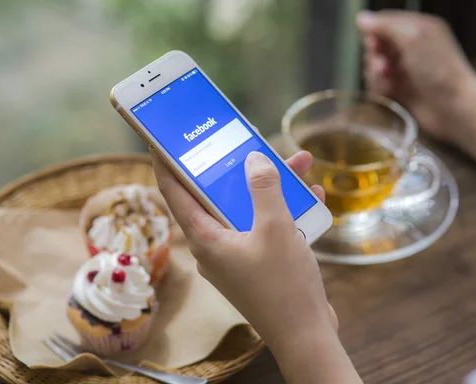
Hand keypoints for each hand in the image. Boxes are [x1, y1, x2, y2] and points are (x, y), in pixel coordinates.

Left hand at [152, 150, 359, 382]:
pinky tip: (312, 198)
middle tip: (248, 141)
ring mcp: (237, 255)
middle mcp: (215, 246)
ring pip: (247, 209)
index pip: (174, 193)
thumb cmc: (284, 286)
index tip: (163, 140)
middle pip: (217, 196)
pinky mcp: (257, 263)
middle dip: (238, 168)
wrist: (306, 335)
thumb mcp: (275, 228)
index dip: (167, 164)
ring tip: (297, 164)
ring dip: (271, 188)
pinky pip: (265, 227)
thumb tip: (253, 159)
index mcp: (205, 238)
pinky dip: (284, 211)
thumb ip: (263, 188)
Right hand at [357, 10, 475, 141]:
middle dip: (375, 55)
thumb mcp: (412, 38)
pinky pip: (378, 83)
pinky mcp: (400, 89)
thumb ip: (385, 26)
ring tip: (389, 81)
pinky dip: (380, 86)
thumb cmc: (437, 69)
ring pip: (374, 65)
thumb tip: (361, 19)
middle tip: (384, 65)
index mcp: (418, 28)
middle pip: (376, 44)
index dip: (375, 31)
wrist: (451, 107)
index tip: (374, 44)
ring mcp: (405, 68)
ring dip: (376, 73)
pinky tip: (390, 91)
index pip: (385, 21)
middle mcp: (411, 46)